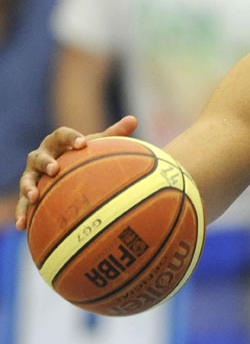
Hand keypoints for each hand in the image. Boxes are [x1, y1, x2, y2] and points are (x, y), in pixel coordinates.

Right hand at [14, 116, 137, 229]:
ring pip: (26, 179)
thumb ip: (113, 134)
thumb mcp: (96, 145)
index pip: (61, 135)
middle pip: (39, 156)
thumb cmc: (82, 155)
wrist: (65, 170)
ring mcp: (32, 174)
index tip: (83, 143)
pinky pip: (23, 204)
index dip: (71, 137)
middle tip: (55, 169)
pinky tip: (22, 225)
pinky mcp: (29, 192)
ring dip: (28, 187)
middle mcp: (41, 156)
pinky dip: (22, 213)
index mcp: (58, 142)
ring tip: (34, 197)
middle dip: (46, 162)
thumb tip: (133, 119)